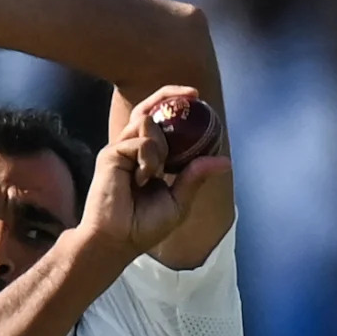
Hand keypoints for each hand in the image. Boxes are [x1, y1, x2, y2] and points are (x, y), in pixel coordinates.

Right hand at [78, 86, 230, 259]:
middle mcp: (134, 149)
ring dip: (161, 144)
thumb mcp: (179, 201)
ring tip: (156, 172)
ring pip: (147, 122)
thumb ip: (195, 177)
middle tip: (193, 94)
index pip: (161, 122)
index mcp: (149, 158)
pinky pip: (139, 141)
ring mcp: (121, 149)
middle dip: (170, 95)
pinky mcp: (111, 154)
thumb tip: (225, 161)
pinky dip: (149, 158)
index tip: (198, 98)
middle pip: (149, 108)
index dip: (176, 105)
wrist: (117, 241)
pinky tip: (142, 179)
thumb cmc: (143, 227)